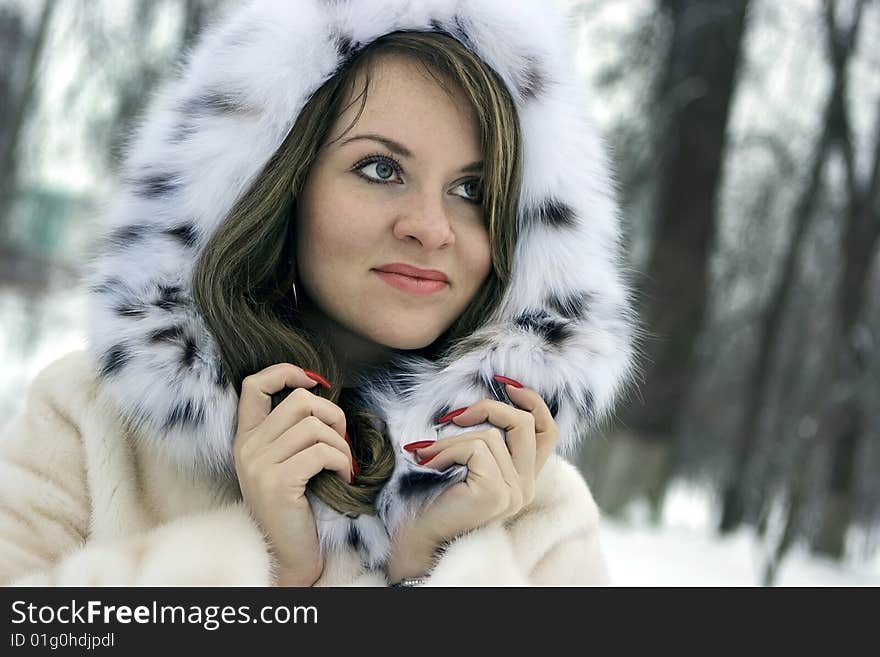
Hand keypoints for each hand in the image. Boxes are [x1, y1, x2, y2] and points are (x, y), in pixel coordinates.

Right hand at [233, 363, 351, 586]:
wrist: (288, 554)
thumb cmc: (297, 505)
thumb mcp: (286, 462)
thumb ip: (292, 430)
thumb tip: (319, 392)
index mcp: (246, 438)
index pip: (253, 385)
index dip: (284, 372)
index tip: (313, 381)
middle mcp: (247, 448)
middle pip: (299, 401)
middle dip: (332, 414)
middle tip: (341, 440)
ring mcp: (258, 465)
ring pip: (314, 426)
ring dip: (341, 444)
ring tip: (343, 464)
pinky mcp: (277, 483)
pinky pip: (322, 452)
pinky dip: (341, 462)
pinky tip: (343, 477)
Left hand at [387, 382, 558, 580]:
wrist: (416, 541)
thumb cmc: (433, 500)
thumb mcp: (466, 462)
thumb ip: (485, 440)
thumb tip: (484, 399)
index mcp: (524, 478)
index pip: (547, 431)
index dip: (533, 402)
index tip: (506, 385)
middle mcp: (526, 487)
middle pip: (524, 424)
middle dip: (488, 408)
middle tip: (452, 416)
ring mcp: (514, 492)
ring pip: (491, 435)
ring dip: (449, 439)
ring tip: (425, 454)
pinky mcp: (497, 493)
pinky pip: (475, 448)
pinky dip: (445, 449)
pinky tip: (427, 463)